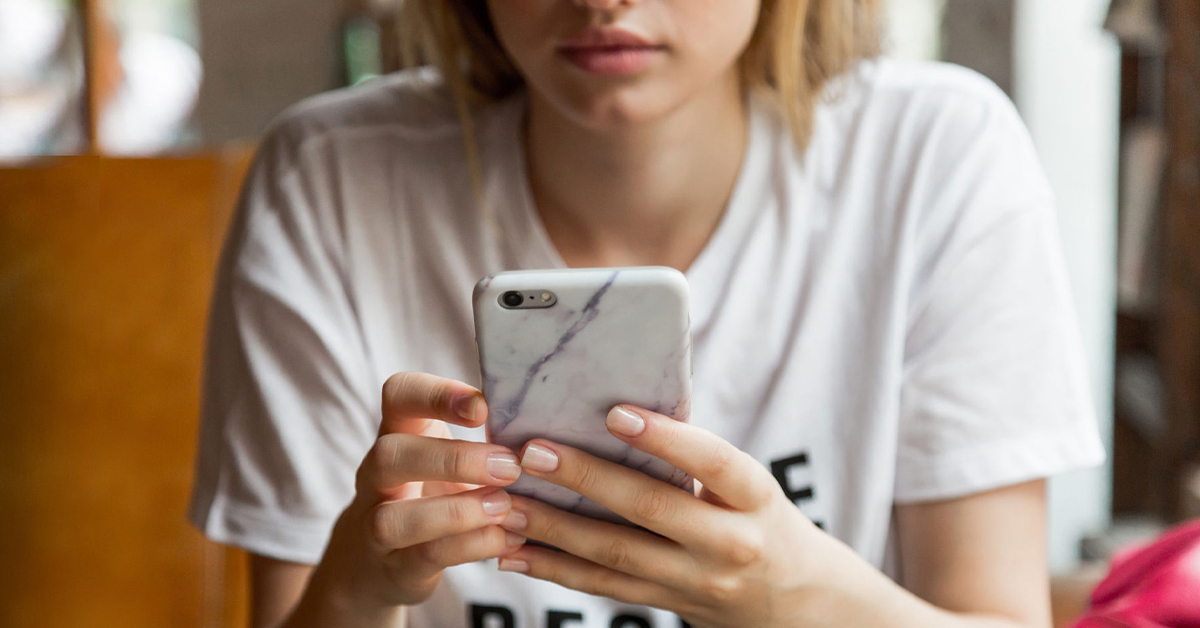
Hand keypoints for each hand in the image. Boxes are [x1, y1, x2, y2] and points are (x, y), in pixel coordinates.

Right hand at [296, 373, 526, 623]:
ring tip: (504, 506)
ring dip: (457, 512)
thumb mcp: (447, 459)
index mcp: (397, 434)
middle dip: (453, 459)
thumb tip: (549, 425)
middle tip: (509, 467)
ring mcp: (377, 524)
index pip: (398, 394)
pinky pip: (427, 556)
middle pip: (389, 455)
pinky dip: (472, 546)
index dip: (435, 394)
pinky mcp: (396, 567)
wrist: (383, 563)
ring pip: (395, 517)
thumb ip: (483, 439)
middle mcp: (377, 477)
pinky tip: (508, 538)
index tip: (483, 407)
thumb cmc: (431, 494)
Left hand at [495, 405, 857, 627]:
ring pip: (616, 554)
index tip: (616, 413)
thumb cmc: (759, 519)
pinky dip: (553, 568)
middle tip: (532, 451)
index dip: (667, 439)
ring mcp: (698, 581)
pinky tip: (513, 551)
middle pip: (652, 509)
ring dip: (553, 529)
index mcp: (754, 498)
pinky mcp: (667, 604)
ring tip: (507, 502)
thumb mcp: (748, 486)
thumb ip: (695, 458)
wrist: (797, 600)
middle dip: (585, 480)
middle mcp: (730, 543)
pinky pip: (603, 588)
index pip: (714, 462)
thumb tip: (615, 407)